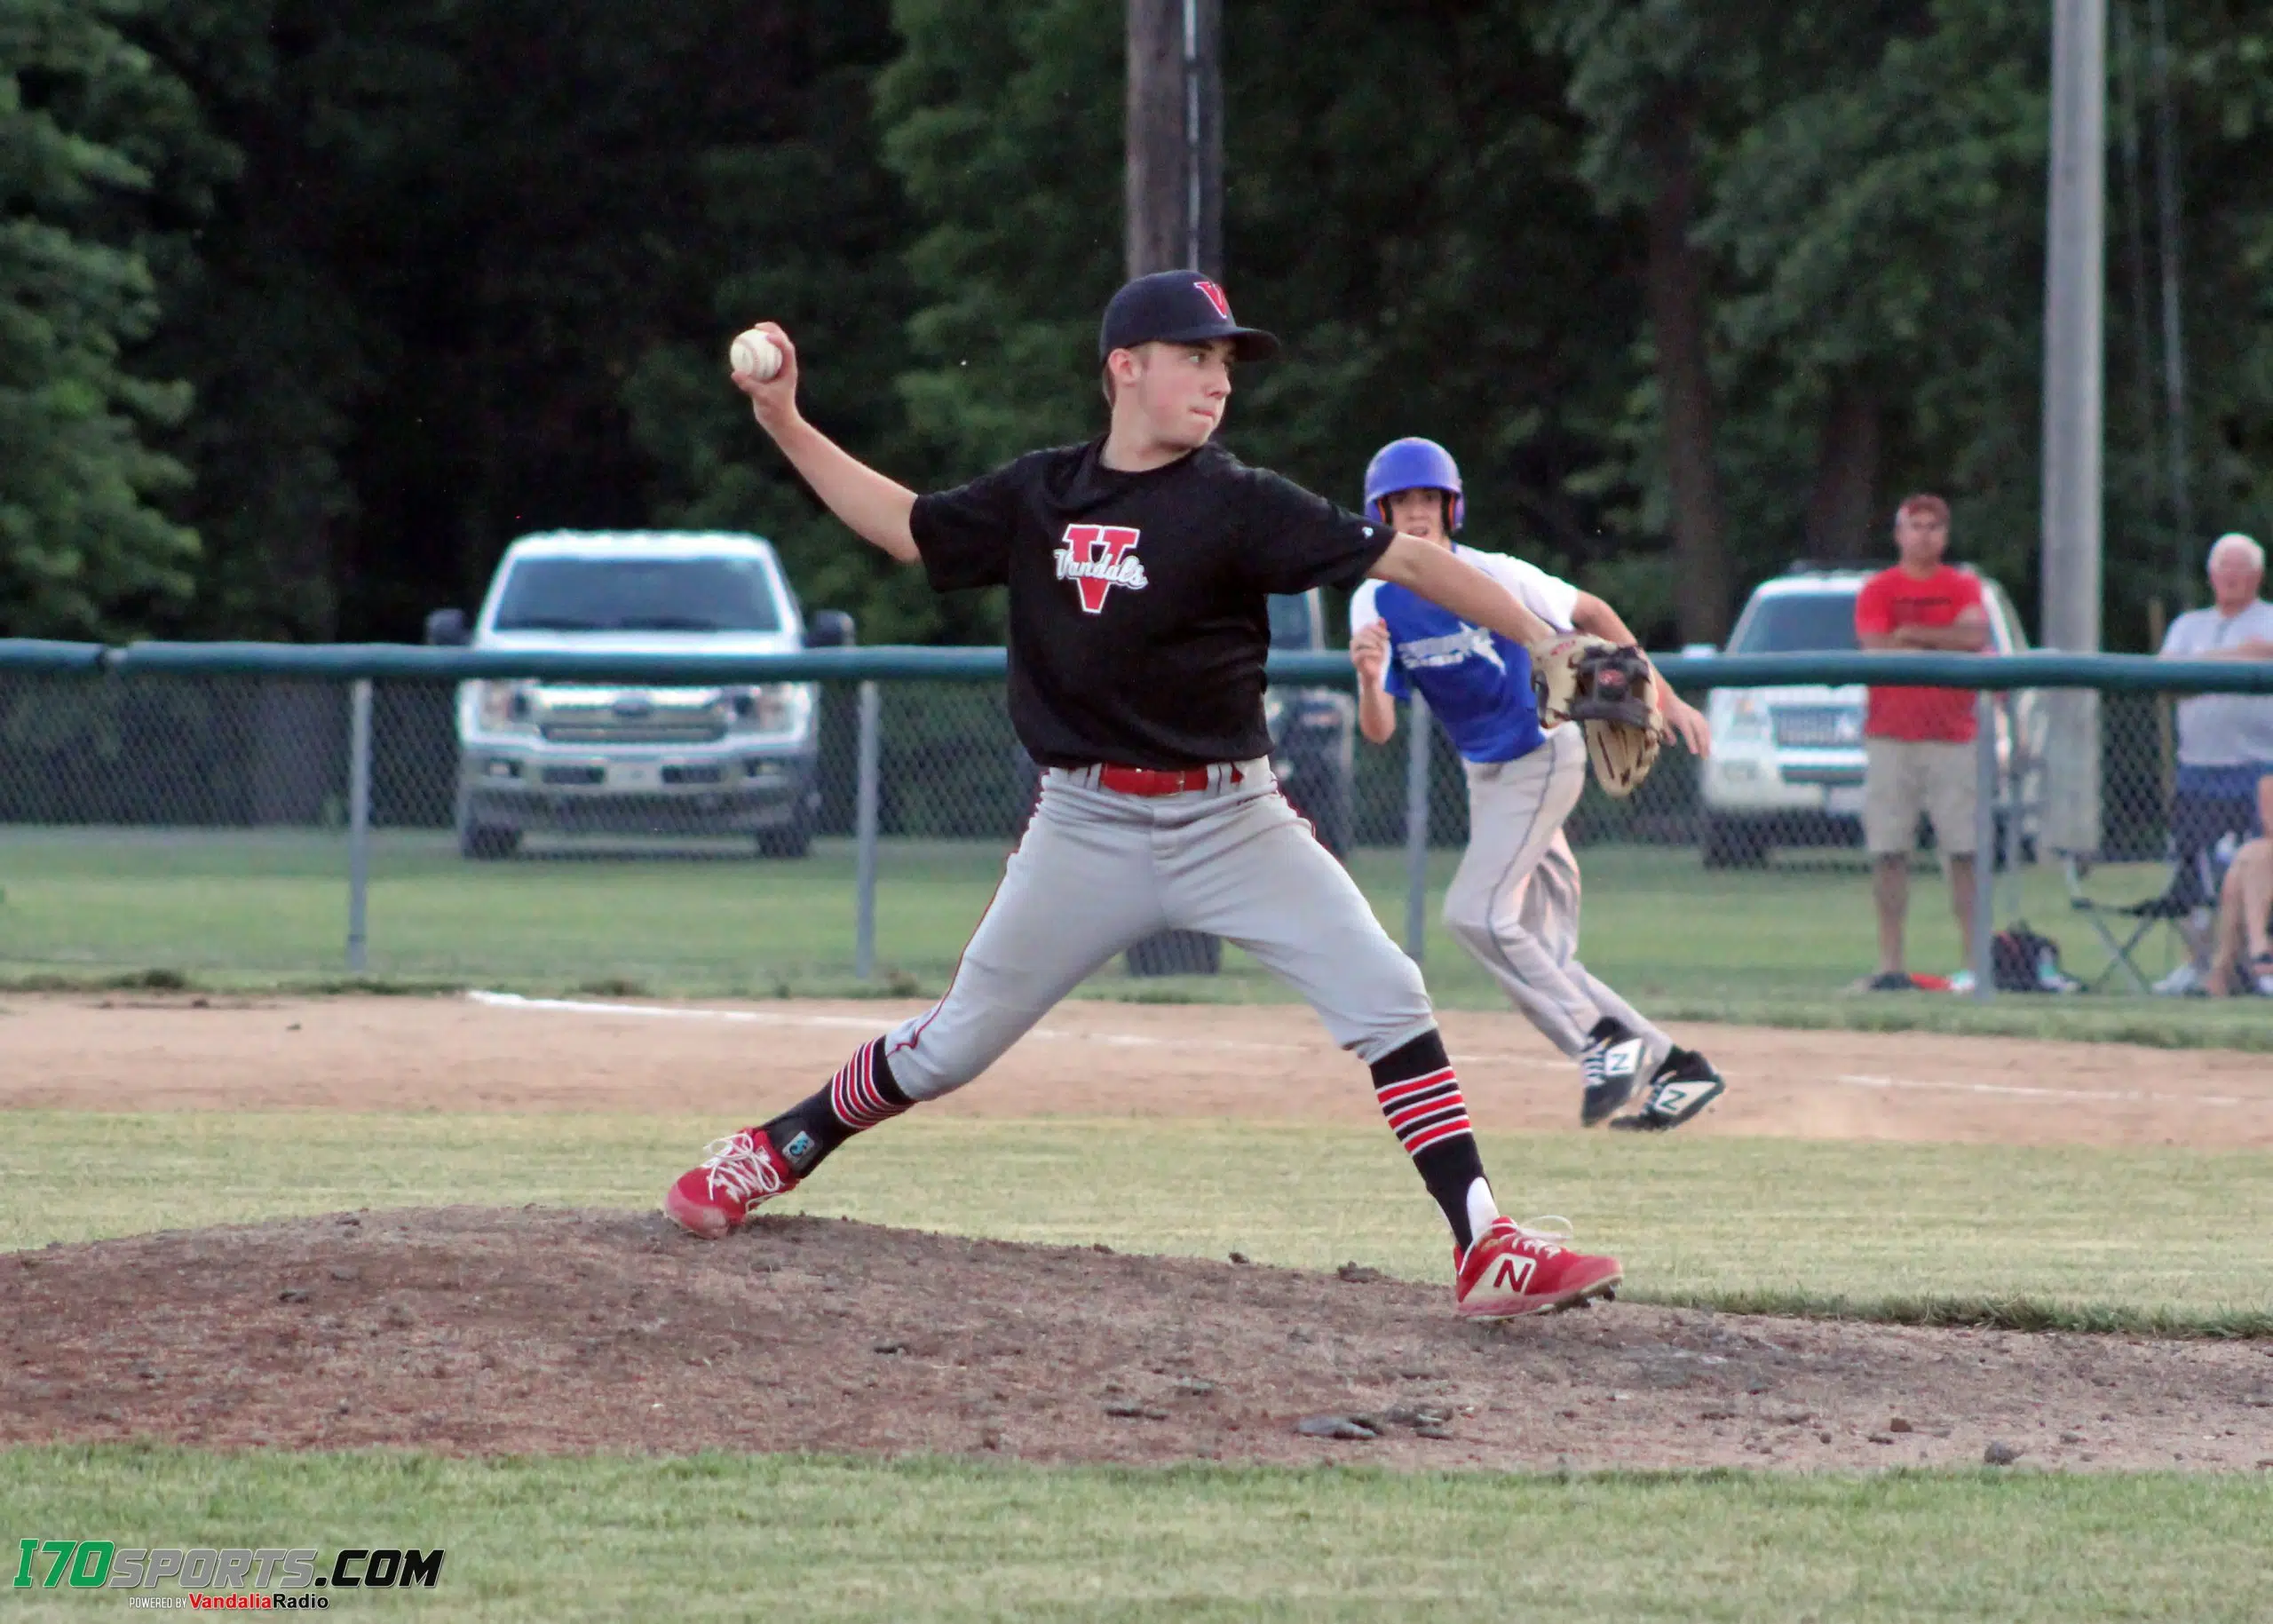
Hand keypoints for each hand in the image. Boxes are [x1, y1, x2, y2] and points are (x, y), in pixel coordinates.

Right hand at [730, 321, 800, 435]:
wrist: (780, 423)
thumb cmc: (774, 412)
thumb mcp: (761, 398)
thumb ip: (749, 385)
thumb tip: (735, 373)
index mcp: (789, 370)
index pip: (787, 349)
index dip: (778, 338)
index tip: (765, 335)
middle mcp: (785, 368)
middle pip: (782, 343)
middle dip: (772, 330)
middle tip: (757, 326)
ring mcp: (778, 371)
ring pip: (773, 349)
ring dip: (764, 338)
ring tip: (751, 332)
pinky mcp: (771, 376)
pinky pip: (763, 359)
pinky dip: (755, 352)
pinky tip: (742, 349)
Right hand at [1350, 621, 1388, 683]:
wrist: (1373, 672)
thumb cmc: (1377, 656)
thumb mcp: (1381, 642)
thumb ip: (1380, 630)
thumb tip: (1381, 618)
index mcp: (1360, 635)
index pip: (1367, 626)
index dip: (1378, 629)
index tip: (1388, 636)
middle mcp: (1354, 641)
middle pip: (1363, 632)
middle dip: (1376, 637)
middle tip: (1384, 644)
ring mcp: (1353, 650)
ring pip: (1360, 640)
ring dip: (1373, 643)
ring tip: (1381, 649)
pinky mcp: (1354, 659)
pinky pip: (1361, 652)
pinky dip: (1371, 652)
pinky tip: (1379, 654)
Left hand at [1661, 693, 1710, 755]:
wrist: (1668, 698)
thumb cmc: (1664, 712)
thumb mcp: (1663, 722)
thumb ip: (1668, 733)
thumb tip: (1673, 743)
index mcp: (1681, 718)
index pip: (1688, 732)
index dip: (1692, 742)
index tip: (1694, 752)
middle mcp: (1691, 716)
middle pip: (1700, 731)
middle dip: (1703, 744)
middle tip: (1704, 756)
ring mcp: (1696, 715)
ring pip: (1705, 729)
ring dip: (1707, 741)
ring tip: (1707, 752)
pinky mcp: (1698, 715)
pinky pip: (1705, 725)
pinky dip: (1708, 734)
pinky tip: (1708, 743)